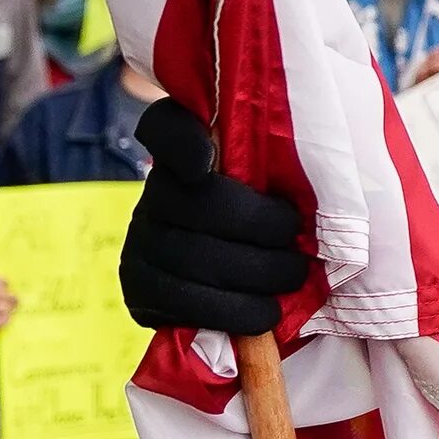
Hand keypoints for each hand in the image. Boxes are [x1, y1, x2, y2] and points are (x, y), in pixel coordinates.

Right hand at [121, 98, 311, 334]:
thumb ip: (272, 156)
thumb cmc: (266, 215)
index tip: (207, 164)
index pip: (166, 127)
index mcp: (184, 151)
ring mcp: (140, 240)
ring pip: (197, 257)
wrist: (228, 273)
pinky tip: (265, 310)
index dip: (183, 143)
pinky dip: (235, 311)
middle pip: (202, 205)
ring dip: (259, 274)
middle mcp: (154, 192)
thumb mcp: (273, 178)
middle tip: (299, 247)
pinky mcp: (139, 288)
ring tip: (292, 276)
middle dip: (264, 231)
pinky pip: (185, 303)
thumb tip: (260, 152)